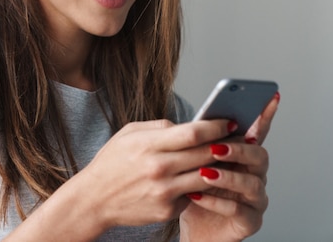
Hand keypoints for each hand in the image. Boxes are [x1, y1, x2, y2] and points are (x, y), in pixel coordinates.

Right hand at [75, 117, 234, 228]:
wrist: (94, 199)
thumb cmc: (111, 163)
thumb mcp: (128, 133)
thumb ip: (159, 126)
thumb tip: (188, 125)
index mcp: (149, 145)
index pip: (193, 133)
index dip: (216, 126)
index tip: (229, 121)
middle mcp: (158, 168)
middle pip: (206, 154)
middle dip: (225, 145)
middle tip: (238, 138)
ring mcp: (164, 192)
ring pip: (207, 177)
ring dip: (221, 168)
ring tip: (229, 159)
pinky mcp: (167, 210)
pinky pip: (194, 196)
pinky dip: (202, 188)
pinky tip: (207, 180)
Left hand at [179, 92, 279, 241]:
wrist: (192, 227)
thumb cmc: (194, 190)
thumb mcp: (193, 162)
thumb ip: (200, 144)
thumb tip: (195, 121)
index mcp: (242, 156)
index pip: (256, 132)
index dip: (265, 115)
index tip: (270, 96)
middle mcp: (254, 174)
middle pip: (259, 156)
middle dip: (240, 150)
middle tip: (217, 147)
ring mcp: (255, 198)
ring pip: (252, 184)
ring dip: (229, 176)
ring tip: (205, 173)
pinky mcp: (249, 221)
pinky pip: (239, 210)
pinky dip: (218, 202)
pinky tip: (198, 196)